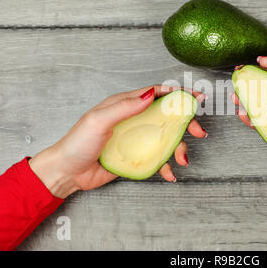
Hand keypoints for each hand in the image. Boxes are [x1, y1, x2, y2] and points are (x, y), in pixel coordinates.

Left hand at [29, 86, 206, 198]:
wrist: (68, 172)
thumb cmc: (78, 143)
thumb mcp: (99, 120)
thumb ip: (125, 107)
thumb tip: (150, 94)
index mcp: (126, 105)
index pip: (156, 94)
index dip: (178, 94)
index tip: (196, 97)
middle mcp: (135, 119)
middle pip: (167, 116)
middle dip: (186, 123)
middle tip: (198, 132)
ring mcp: (137, 138)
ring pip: (166, 138)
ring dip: (179, 147)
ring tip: (182, 159)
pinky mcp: (137, 156)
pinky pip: (158, 158)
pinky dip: (166, 165)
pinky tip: (169, 173)